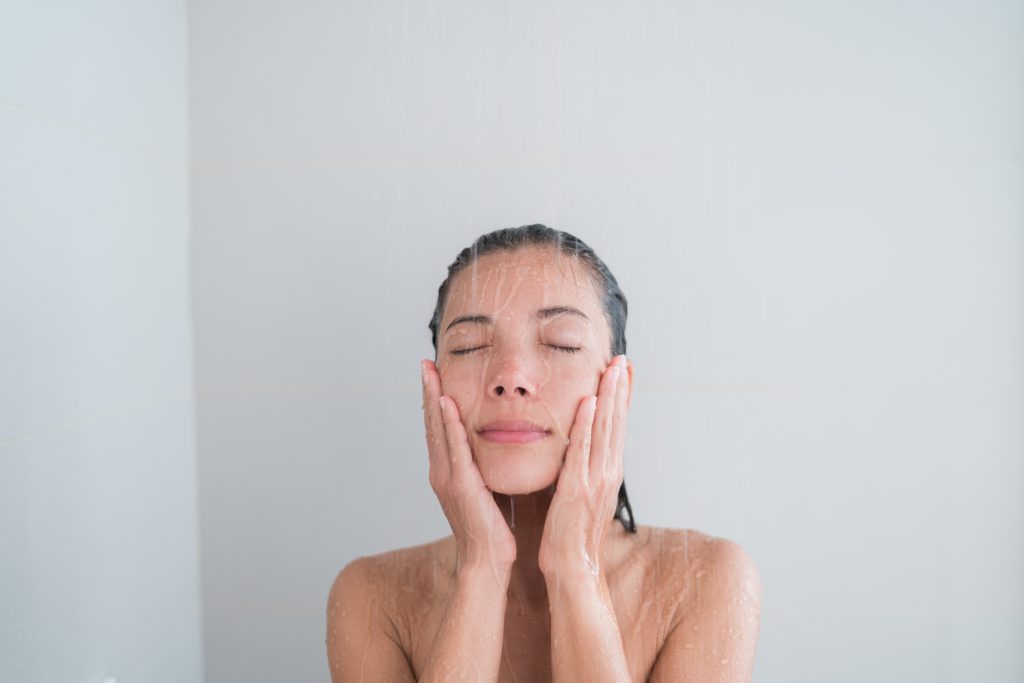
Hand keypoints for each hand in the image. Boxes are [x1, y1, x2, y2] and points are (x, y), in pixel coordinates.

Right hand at [421, 359, 516, 575]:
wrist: (486, 562)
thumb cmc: (490, 532)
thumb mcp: (484, 493)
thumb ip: (482, 471)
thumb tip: (490, 453)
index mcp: (447, 473)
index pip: (438, 429)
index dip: (435, 401)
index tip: (434, 375)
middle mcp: (441, 472)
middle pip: (432, 423)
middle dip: (428, 391)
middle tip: (426, 363)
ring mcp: (447, 477)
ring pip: (438, 429)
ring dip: (433, 398)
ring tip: (430, 372)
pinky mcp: (460, 484)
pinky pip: (454, 447)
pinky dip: (448, 423)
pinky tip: (447, 401)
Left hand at [538, 354, 628, 578]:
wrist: (573, 571)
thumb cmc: (572, 537)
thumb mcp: (583, 497)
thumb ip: (584, 472)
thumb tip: (580, 452)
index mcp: (608, 473)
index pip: (618, 428)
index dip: (622, 399)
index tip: (625, 371)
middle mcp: (608, 473)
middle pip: (617, 422)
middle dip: (621, 389)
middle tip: (624, 358)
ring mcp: (595, 480)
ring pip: (605, 430)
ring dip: (610, 397)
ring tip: (613, 368)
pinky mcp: (577, 489)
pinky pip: (582, 450)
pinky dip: (587, 424)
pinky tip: (589, 401)